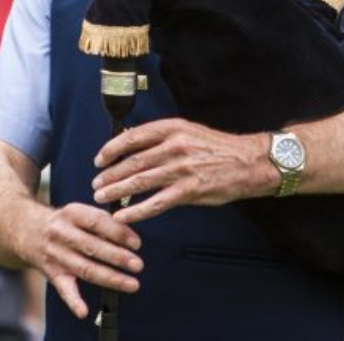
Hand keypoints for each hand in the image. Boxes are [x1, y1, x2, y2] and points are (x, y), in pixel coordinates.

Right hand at [33, 201, 142, 319]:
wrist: (27, 229)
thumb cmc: (63, 220)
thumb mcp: (78, 211)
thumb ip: (100, 220)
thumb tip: (128, 232)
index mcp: (72, 213)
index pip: (97, 222)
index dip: (118, 232)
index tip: (136, 243)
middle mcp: (62, 233)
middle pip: (92, 247)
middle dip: (118, 257)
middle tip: (138, 265)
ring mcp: (56, 255)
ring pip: (85, 269)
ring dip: (110, 278)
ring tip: (131, 284)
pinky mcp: (51, 273)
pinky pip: (63, 289)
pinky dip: (73, 301)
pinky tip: (84, 311)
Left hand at [92, 118, 272, 223]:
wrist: (247, 162)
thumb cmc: (217, 148)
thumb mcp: (189, 131)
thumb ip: (163, 137)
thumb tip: (133, 145)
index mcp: (173, 128)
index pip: (133, 137)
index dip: (111, 149)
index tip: (99, 159)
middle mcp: (174, 146)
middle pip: (132, 161)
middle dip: (110, 174)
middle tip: (96, 183)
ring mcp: (181, 169)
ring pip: (139, 181)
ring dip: (116, 191)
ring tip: (102, 197)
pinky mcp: (189, 191)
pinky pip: (155, 203)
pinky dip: (135, 211)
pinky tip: (122, 215)